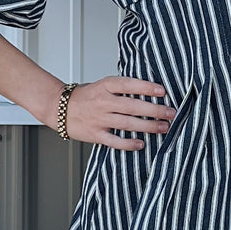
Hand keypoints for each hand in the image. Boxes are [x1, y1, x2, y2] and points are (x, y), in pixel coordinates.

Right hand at [61, 75, 175, 148]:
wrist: (59, 108)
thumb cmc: (85, 96)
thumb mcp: (103, 85)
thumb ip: (123, 88)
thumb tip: (150, 90)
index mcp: (105, 86)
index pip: (129, 85)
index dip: (147, 87)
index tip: (163, 91)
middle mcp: (103, 102)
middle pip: (133, 106)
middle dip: (155, 110)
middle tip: (171, 112)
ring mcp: (99, 119)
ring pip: (128, 123)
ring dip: (148, 126)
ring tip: (164, 127)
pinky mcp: (96, 134)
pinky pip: (115, 141)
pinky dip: (128, 143)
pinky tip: (141, 144)